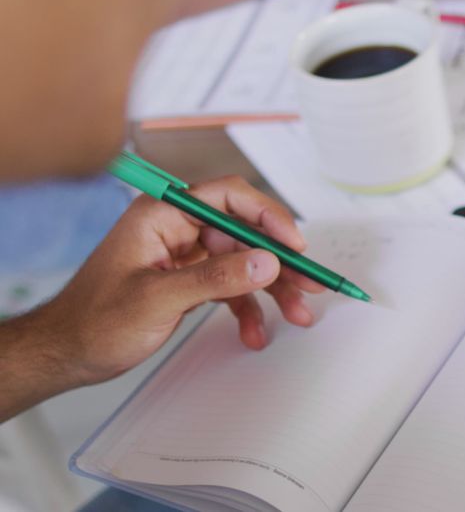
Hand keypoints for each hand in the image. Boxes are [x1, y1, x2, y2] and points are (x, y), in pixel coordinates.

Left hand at [35, 175, 324, 386]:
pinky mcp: (189, 280)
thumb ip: (214, 279)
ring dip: (272, 289)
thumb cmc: (93, 321)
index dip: (268, 217)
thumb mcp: (157, 299)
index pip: (228, 198)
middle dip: (279, 262)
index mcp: (162, 215)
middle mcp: (178, 229)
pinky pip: (231, 286)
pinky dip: (248, 308)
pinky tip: (255, 331)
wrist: (66, 355)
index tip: (293, 244)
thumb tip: (265, 263)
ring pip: (244, 262)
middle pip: (245, 233)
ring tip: (296, 313)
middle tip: (309, 283)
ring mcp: (185, 255)